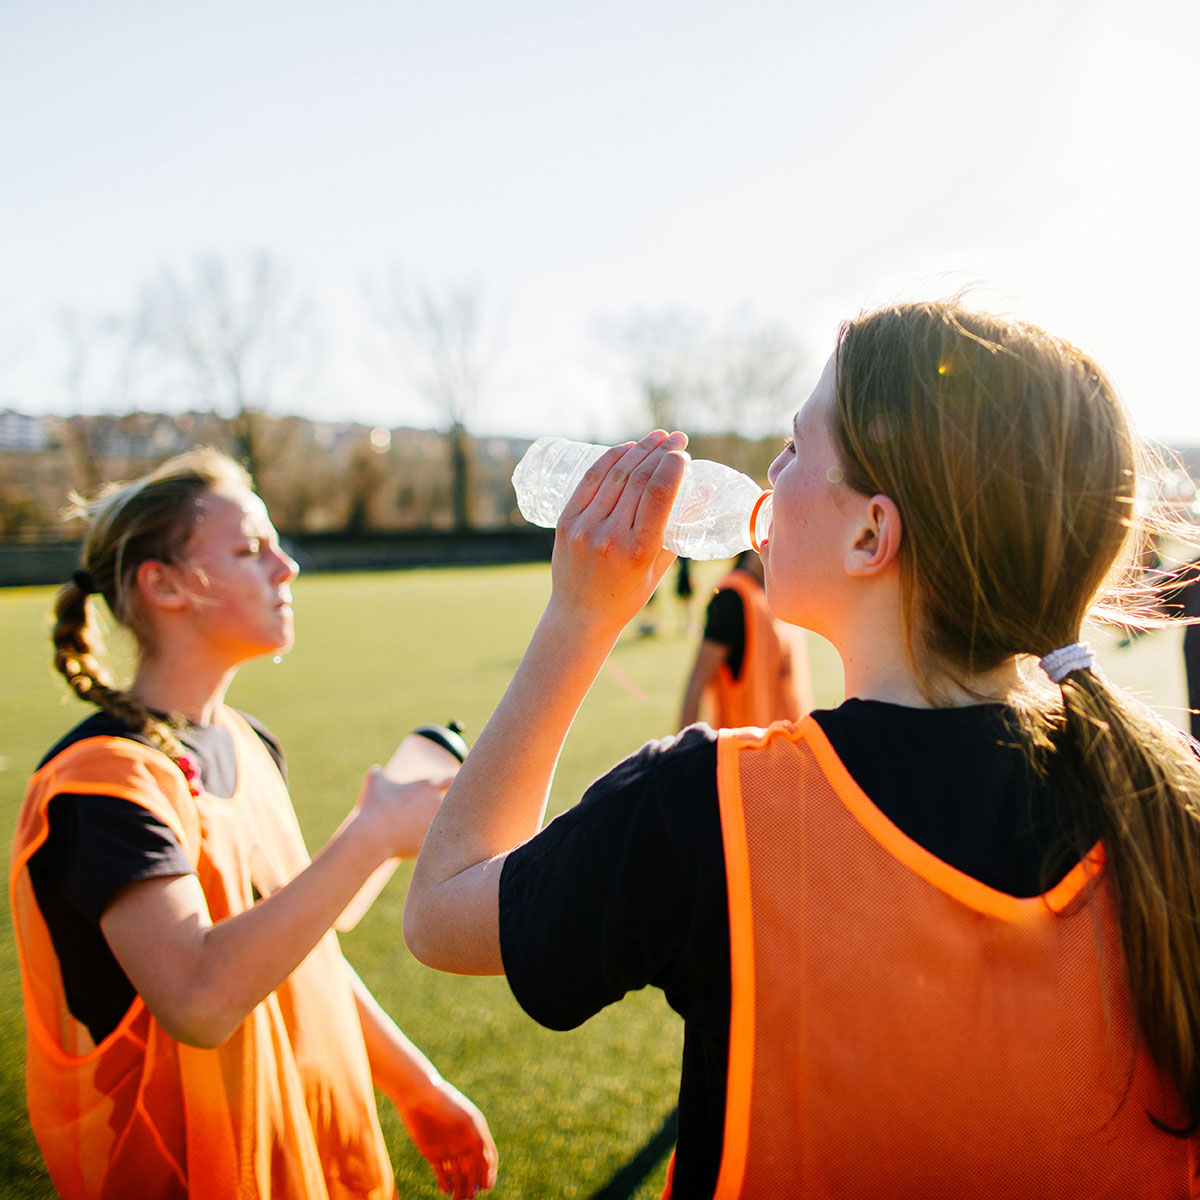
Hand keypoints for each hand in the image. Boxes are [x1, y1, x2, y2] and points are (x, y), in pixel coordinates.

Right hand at [353, 766, 451, 860]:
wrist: (372, 835)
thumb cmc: (373, 807)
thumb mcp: (374, 784)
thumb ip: (377, 774)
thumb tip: (375, 770)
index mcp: (428, 786)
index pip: (453, 778)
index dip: (456, 780)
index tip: (456, 784)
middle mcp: (437, 803)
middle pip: (456, 802)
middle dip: (453, 806)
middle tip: (447, 811)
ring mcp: (436, 823)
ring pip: (449, 823)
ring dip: (446, 825)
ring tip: (435, 831)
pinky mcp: (433, 842)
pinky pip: (440, 843)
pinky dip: (436, 844)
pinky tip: (429, 847)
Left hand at [398, 1079, 498, 1197]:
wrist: (418, 1096)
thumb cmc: (446, 1104)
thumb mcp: (466, 1121)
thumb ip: (479, 1141)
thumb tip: (488, 1164)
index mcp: (476, 1133)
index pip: (487, 1158)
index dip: (489, 1173)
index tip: (486, 1187)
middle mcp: (463, 1142)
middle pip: (472, 1170)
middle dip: (473, 1185)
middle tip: (470, 1197)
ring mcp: (448, 1148)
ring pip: (458, 1174)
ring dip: (460, 1187)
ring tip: (459, 1199)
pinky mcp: (432, 1152)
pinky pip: (441, 1172)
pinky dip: (445, 1182)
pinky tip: (446, 1189)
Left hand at [549, 430, 687, 634]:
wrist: (580, 616)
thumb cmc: (627, 596)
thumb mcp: (659, 569)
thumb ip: (678, 531)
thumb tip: (703, 492)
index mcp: (640, 551)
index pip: (660, 493)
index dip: (673, 465)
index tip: (684, 453)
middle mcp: (611, 536)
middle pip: (640, 478)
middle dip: (661, 452)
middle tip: (676, 439)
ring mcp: (585, 527)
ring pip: (616, 475)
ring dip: (638, 449)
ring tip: (655, 438)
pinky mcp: (566, 522)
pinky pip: (590, 481)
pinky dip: (610, 459)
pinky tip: (626, 448)